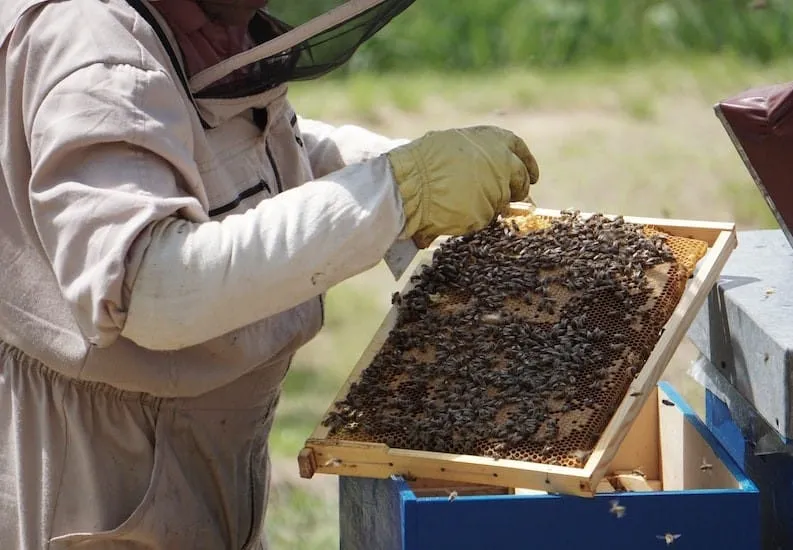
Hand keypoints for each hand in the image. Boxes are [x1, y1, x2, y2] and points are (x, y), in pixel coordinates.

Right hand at [386, 126, 538, 247]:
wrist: (409, 182)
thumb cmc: (424, 161)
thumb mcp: (454, 144)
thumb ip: (478, 154)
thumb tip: (491, 169)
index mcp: (494, 139)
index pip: (519, 150)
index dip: (527, 163)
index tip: (531, 175)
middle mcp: (502, 162)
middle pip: (519, 179)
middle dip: (516, 189)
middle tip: (507, 196)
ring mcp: (496, 189)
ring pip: (499, 201)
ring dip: (487, 203)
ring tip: (458, 200)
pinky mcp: (485, 212)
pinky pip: (483, 218)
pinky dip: (472, 217)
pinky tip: (452, 211)